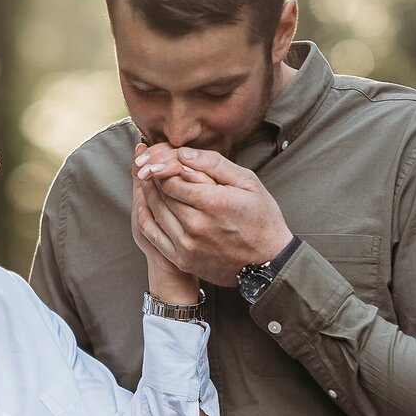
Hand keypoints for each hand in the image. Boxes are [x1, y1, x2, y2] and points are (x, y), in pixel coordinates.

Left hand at [134, 145, 292, 287]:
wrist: (268, 262)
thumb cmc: (262, 218)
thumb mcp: (248, 182)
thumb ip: (214, 165)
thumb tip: (183, 154)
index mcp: (213, 202)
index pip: (171, 179)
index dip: (162, 168)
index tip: (161, 163)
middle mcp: (196, 225)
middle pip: (161, 196)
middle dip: (154, 180)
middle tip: (149, 170)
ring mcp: (188, 246)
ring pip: (156, 214)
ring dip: (149, 198)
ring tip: (150, 185)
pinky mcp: (183, 261)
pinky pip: (154, 237)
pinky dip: (147, 219)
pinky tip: (148, 209)